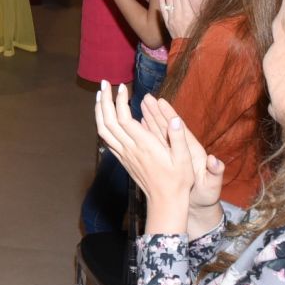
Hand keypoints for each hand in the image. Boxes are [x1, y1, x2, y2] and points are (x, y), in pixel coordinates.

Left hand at [95, 83, 220, 229]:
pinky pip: (106, 139)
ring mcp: (124, 155)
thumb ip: (179, 138)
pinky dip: (102, 124)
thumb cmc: (178, 181)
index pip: (124, 119)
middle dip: (105, 100)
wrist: (165, 202)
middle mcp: (130, 149)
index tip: (123, 86)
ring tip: (101, 95)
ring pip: (103, 130)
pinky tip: (104, 115)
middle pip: (108, 122)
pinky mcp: (123, 159)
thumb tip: (175, 120)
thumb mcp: (185, 160)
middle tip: (105, 82)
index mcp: (144, 145)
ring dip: (99, 111)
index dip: (120, 101)